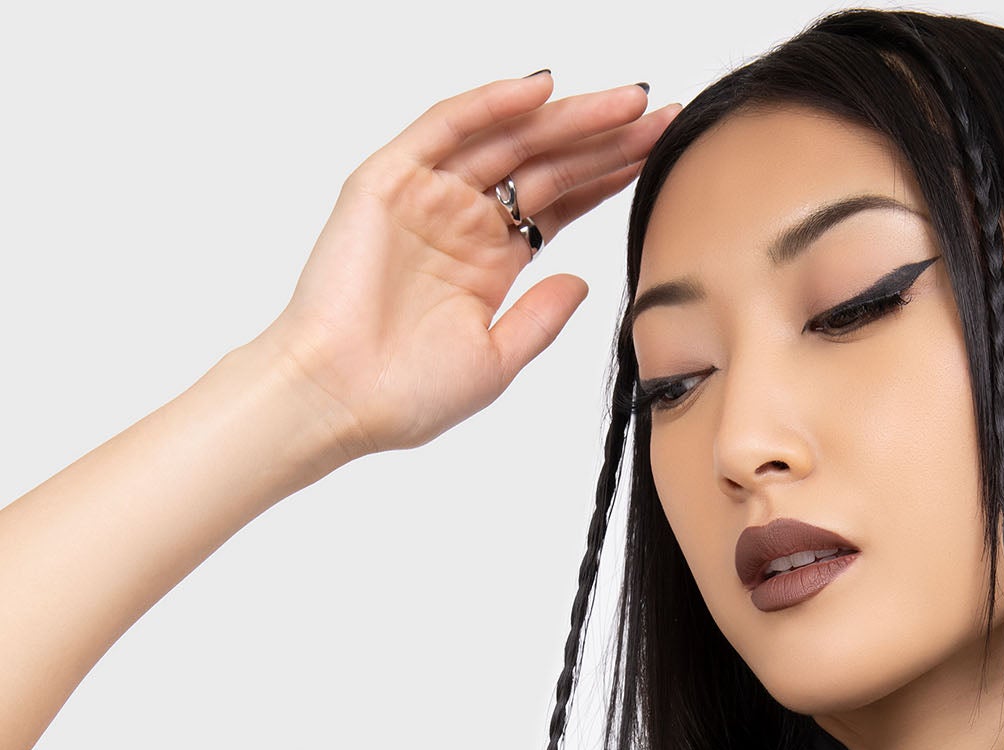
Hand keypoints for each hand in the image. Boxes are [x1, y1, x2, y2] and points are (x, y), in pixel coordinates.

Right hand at [260, 71, 680, 458]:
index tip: (658, 154)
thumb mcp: (498, 362)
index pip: (562, 202)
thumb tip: (586, 281)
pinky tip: (542, 90)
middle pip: (546, 162)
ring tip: (624, 100)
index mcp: (491, 262)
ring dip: (566, 116)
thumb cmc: (405, 395)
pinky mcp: (388, 182)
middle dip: (604, 137)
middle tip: (659, 113)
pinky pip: (447, 128)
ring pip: (508, 138)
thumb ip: (543, 318)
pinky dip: (493, 104)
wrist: (339, 401)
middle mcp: (463, 221)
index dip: (609, 175)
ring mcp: (427, 196)